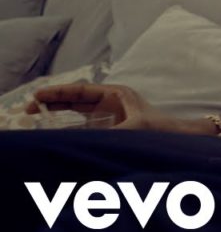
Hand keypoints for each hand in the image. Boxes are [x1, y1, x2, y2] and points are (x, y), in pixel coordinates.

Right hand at [27, 83, 182, 131]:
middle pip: (77, 98)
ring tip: (35, 113)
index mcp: (117, 95)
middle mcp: (113, 102)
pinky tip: (55, 128)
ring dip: (58, 111)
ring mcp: (112, 114)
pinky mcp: (112, 127)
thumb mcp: (133, 130)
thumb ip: (109, 135)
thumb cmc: (161, 130)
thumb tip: (84, 140)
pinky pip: (85, 122)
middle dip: (54, 100)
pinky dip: (69, 124)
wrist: (179, 139)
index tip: (38, 96)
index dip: (59, 93)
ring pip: (79, 109)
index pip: (82, 91)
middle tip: (30, 106)